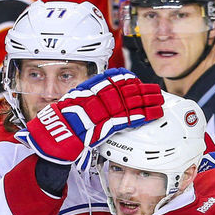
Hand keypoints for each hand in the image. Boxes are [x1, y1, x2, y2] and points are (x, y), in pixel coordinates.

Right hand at [15, 68, 163, 165]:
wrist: (54, 135)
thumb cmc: (61, 121)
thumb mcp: (74, 102)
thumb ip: (88, 97)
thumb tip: (98, 94)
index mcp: (89, 88)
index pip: (113, 79)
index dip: (128, 79)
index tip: (137, 80)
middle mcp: (98, 96)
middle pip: (126, 90)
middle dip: (143, 90)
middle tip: (156, 90)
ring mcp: (103, 111)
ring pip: (131, 103)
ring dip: (148, 102)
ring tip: (160, 102)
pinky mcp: (107, 126)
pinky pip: (128, 119)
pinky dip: (141, 116)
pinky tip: (151, 115)